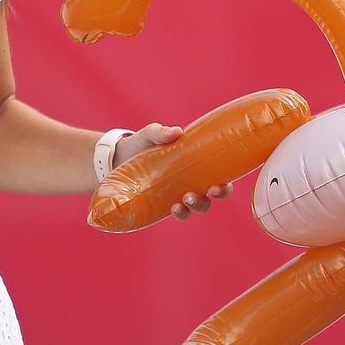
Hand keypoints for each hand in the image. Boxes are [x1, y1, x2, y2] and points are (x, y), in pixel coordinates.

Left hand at [112, 123, 233, 220]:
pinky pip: (178, 212)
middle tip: (209, 191)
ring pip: (197, 206)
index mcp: (196, 164)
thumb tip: (176, 132)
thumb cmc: (141, 144)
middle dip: (216, 196)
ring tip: (184, 201)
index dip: (226, 183)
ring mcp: (178, 194)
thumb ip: (161, 133)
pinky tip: (174, 208)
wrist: (118, 158)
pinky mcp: (163, 204)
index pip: (220, 175)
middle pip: (213, 194)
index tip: (221, 182)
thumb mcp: (151, 135)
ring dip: (196, 206)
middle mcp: (192, 181)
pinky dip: (180, 213)